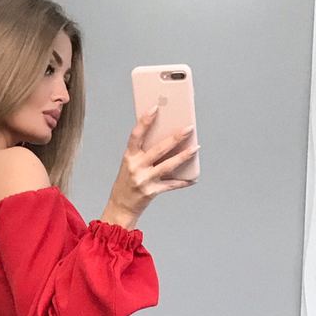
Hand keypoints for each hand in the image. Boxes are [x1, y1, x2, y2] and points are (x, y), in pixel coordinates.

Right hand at [102, 108, 199, 226]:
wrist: (120, 207)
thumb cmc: (127, 182)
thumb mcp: (131, 164)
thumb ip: (145, 152)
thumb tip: (168, 138)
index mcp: (129, 157)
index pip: (136, 135)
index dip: (144, 121)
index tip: (155, 107)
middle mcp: (136, 168)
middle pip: (158, 150)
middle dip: (175, 138)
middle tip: (189, 128)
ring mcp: (144, 180)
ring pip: (167, 166)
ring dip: (183, 156)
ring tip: (195, 148)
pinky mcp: (151, 192)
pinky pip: (171, 185)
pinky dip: (183, 181)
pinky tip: (193, 178)